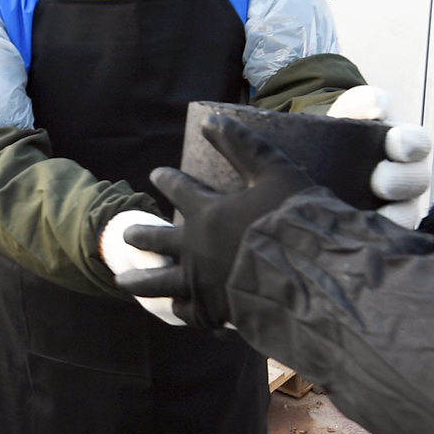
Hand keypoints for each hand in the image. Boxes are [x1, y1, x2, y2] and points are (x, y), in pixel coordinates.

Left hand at [114, 115, 317, 330]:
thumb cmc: (295, 223)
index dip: (167, 180)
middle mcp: (195, 250)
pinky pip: (189, 314)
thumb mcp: (274, 173)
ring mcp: (200, 285)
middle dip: (139, 235)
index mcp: (207, 213)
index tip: (156, 175)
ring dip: (139, 282)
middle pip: (156, 241)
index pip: (179, 190)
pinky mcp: (213, 315)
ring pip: (159, 284)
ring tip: (124, 283)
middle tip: (126, 235)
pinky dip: (180, 311)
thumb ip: (243, 146)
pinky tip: (176, 311)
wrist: (309, 281)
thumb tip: (212, 118)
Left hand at [327, 84, 432, 228]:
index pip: (419, 143)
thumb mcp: (354, 109)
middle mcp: (409, 176)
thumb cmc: (350, 130)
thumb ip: (364, 101)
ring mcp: (399, 204)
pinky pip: (390, 235)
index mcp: (406, 144)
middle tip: (379, 181)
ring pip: (407, 213)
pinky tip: (359, 230)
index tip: (395, 141)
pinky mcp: (384, 227)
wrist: (326, 155)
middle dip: (400, 180)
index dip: (411, 144)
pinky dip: (378, 234)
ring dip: (394, 214)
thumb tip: (375, 106)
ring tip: (375, 214)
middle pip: (417, 181)